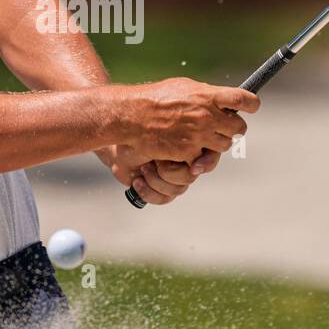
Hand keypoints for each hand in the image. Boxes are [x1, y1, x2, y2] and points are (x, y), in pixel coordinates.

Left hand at [96, 143, 222, 205]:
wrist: (118, 144)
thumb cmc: (138, 131)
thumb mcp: (158, 129)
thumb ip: (179, 135)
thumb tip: (195, 153)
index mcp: (193, 144)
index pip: (210, 157)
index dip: (206, 163)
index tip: (193, 167)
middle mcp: (187, 161)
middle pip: (191, 177)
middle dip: (169, 172)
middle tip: (154, 161)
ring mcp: (176, 178)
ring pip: (178, 189)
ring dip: (156, 180)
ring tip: (143, 168)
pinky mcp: (163, 190)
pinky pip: (164, 199)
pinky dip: (148, 191)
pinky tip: (137, 182)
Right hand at [124, 77, 257, 163]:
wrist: (133, 117)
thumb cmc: (156, 98)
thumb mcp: (184, 87)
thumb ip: (206, 94)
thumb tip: (220, 98)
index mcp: (208, 96)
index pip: (243, 100)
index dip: (252, 104)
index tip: (253, 107)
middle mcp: (208, 116)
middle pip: (239, 127)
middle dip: (235, 128)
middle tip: (228, 126)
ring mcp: (200, 136)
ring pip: (224, 145)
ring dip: (217, 143)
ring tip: (204, 137)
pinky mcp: (190, 153)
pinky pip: (203, 156)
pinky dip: (197, 154)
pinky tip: (186, 146)